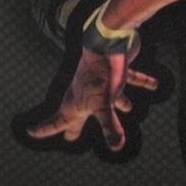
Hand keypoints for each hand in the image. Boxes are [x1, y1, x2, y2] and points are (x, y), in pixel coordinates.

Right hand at [26, 42, 156, 150]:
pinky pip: (130, 78)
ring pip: (107, 97)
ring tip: (127, 109)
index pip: (59, 120)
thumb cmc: (101, 71)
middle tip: (71, 138)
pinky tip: (154, 84)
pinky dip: (141, 81)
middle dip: (76, 126)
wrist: (110, 37)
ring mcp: (100, 80)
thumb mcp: (105, 102)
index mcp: (77, 101)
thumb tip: (116, 147)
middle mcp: (85, 91)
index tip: (31, 132)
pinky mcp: (117, 68)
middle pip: (78, 113)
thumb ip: (110, 126)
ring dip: (117, 103)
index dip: (45, 128)